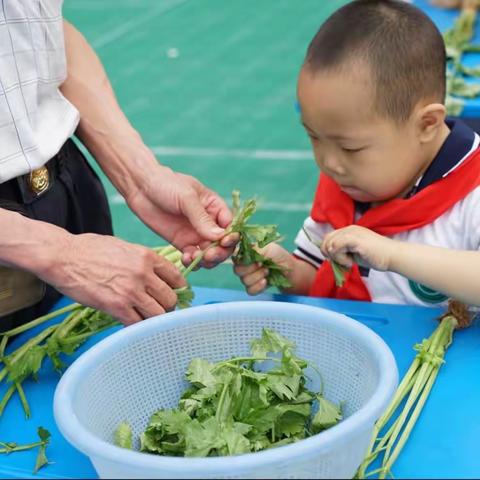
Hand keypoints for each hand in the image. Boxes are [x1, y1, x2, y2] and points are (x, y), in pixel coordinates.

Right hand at [40, 233, 185, 324]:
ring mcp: (131, 291)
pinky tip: (132, 324)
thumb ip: (143, 261)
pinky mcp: (116, 306)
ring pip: (158, 314)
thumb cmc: (90, 249)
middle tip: (159, 309)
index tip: (173, 294)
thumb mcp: (124, 247)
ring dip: (154, 319)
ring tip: (145, 318)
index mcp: (147, 256)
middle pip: (170, 298)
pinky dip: (137, 327)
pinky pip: (137, 324)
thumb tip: (156, 274)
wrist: (63, 257)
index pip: (176, 277)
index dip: (177, 289)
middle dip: (167, 306)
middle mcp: (144, 273)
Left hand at [126, 166, 237, 267]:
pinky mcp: (182, 242)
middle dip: (220, 252)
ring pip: (210, 253)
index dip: (231, 236)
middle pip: (223, 244)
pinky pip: (192, 257)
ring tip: (196, 258)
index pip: (231, 225)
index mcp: (215, 207)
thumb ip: (202, 218)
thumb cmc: (167, 184)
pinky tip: (186, 258)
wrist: (141, 187)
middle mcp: (209, 223)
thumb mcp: (187, 197)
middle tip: (209, 255)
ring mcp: (196, 234)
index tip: (224, 241)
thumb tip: (220, 236)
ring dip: (207, 260)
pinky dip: (192, 261)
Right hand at [233, 243, 293, 294]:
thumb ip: (256, 249)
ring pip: (244, 281)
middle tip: (263, 266)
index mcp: (246, 253)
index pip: (236, 258)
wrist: (290, 270)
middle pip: (238, 270)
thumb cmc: (279, 256)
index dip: (246, 261)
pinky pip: (250, 290)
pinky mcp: (253, 287)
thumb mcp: (269, 248)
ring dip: (257, 277)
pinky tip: (265, 282)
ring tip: (267, 272)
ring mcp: (248, 277)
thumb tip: (247, 252)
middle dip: (252, 269)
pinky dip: (258, 287)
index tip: (258, 260)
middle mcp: (245, 265)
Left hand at [321, 225, 396, 271]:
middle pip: (327, 240)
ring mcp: (353, 233)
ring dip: (336, 257)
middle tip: (342, 262)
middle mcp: (349, 229)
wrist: (392, 256)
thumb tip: (329, 255)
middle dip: (330, 254)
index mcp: (349, 230)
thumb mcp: (353, 253)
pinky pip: (337, 247)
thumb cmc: (375, 256)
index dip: (328, 250)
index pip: (328, 237)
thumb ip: (341, 251)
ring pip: (331, 244)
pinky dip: (340, 258)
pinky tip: (350, 262)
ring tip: (349, 262)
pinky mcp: (355, 239)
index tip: (337, 261)